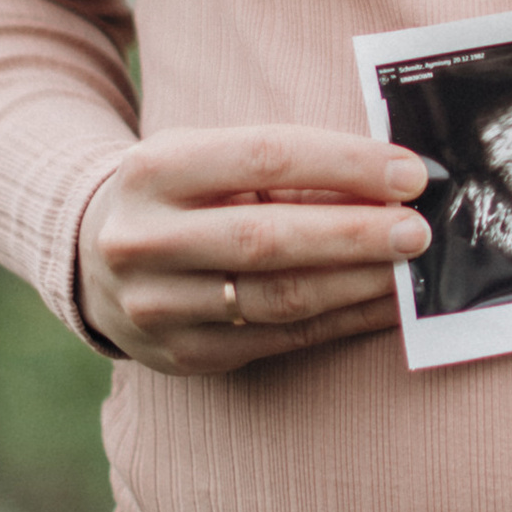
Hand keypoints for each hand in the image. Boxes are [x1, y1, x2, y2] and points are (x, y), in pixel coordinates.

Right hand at [78, 123, 428, 373]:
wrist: (94, 255)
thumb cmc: (180, 193)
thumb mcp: (208, 157)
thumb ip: (286, 168)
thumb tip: (392, 181)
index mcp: (155, 168)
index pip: (265, 157)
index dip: (344, 165)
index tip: (409, 173)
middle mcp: (144, 238)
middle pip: (268, 238)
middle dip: (355, 234)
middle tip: (417, 231)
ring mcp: (156, 305)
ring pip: (275, 298)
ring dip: (355, 284)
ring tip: (408, 271)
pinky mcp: (180, 354)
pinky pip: (276, 340)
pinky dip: (338, 322)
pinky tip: (379, 305)